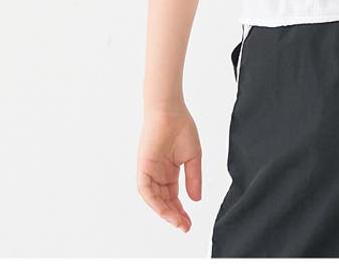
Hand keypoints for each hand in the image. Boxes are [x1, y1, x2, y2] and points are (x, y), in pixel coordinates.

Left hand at [136, 105, 201, 232]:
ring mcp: (149, 171)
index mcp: (169, 171)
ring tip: (178, 222)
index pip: (173, 197)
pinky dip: (154, 201)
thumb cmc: (182, 127)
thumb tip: (196, 200)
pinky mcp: (143, 167)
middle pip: (164, 201)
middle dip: (174, 215)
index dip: (181, 211)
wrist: (170, 110)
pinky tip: (165, 209)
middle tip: (185, 227)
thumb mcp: (193, 157)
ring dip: (165, 212)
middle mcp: (158, 174)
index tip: (189, 223)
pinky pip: (145, 189)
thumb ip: (194, 178)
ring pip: (154, 199)